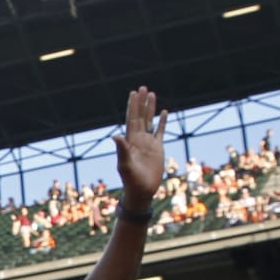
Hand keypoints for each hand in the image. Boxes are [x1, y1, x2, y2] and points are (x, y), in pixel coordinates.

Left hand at [113, 86, 165, 207]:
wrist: (142, 192)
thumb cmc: (131, 181)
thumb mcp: (125, 166)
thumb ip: (122, 150)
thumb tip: (115, 136)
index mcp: (130, 141)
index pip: (131, 119)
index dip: (132, 106)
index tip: (133, 93)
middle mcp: (138, 139)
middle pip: (140, 116)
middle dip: (141, 103)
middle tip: (142, 87)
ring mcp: (148, 143)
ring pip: (149, 121)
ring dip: (150, 108)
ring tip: (151, 94)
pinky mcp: (157, 148)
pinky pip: (160, 132)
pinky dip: (162, 122)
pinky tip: (164, 112)